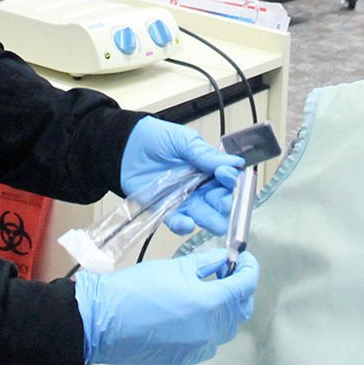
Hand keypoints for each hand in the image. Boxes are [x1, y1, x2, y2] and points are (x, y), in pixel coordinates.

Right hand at [74, 248, 259, 364]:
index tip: (243, 260)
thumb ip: (207, 263)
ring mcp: (198, 350)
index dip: (249, 269)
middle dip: (239, 290)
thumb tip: (225, 260)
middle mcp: (210, 331)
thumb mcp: (176, 267)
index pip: (245, 286)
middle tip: (226, 273)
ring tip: (207, 292)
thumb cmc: (137, 289)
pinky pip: (206, 343)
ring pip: (224, 330)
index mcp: (211, 304)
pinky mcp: (183, 361)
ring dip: (224, 310)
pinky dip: (207, 328)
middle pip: (240, 311)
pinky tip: (190, 314)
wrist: (104, 321)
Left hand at [121, 117, 241, 235]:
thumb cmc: (158, 139)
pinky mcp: (167, 210)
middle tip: (224, 203)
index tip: (228, 176)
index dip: (231, 181)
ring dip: (210, 220)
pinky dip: (183, 225)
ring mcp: (185, 200)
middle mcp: (200, 188)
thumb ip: (208, 155)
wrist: (128, 145)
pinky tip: (187, 222)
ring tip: (214, 221)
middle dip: (225, 205)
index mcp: (209, 169)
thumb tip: (235, 162)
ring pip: (203, 216)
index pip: (227, 180)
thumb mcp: (186, 141)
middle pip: (219, 202)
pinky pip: (178, 222)